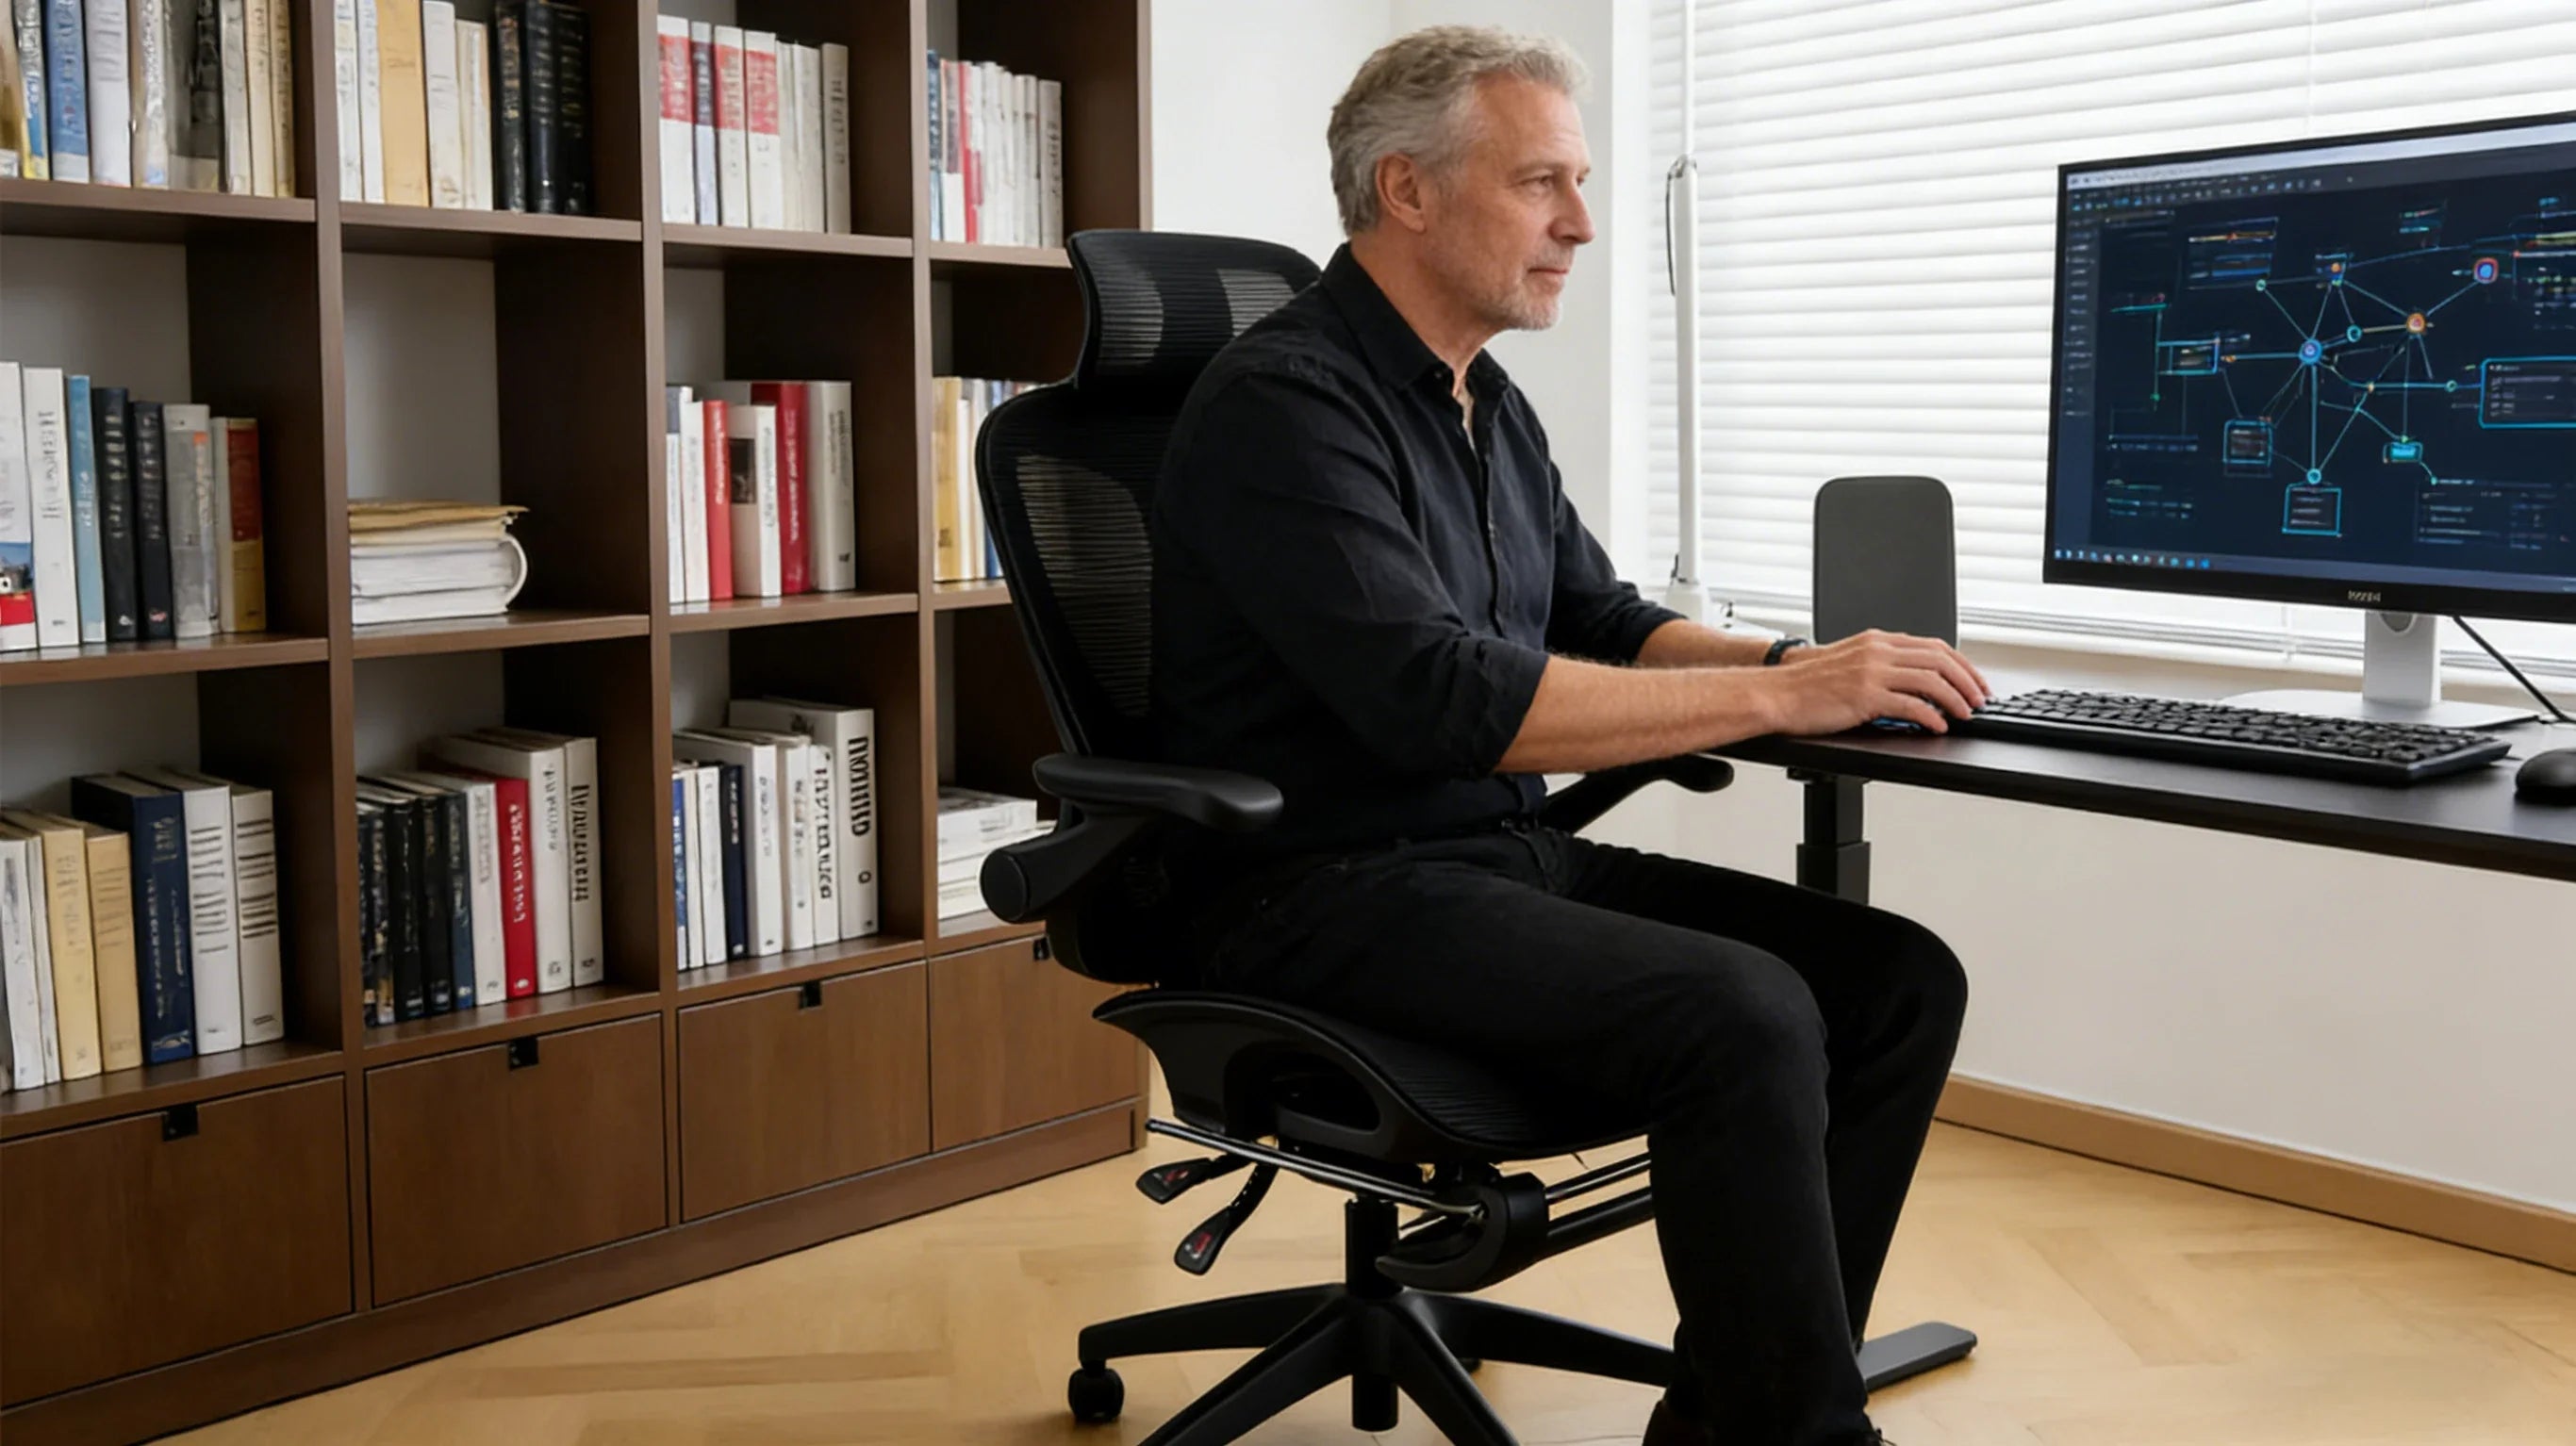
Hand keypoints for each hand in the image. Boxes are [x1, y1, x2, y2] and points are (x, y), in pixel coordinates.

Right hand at [1765, 630, 1990, 734]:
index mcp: (1877, 640)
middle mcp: (1877, 651)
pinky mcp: (1864, 695)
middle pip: (1940, 659)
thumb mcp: (1849, 663)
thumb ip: (1881, 665)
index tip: (1975, 682)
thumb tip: (1914, 682)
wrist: (1776, 693)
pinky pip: (1910, 705)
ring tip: (1965, 714)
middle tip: (1980, 699)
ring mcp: (1871, 672)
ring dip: (1955, 699)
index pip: (1934, 646)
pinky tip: (1937, 726)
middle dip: (1967, 681)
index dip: (1962, 664)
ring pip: (1931, 680)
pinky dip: (1931, 717)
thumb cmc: (1806, 685)